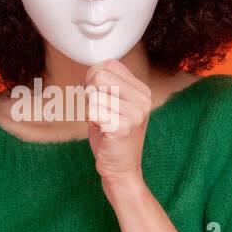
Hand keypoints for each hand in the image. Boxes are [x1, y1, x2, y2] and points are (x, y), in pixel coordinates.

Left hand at [84, 59, 151, 189]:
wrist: (121, 168)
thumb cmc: (113, 136)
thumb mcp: (114, 105)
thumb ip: (106, 86)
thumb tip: (90, 71)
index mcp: (142, 90)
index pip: (109, 64)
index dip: (93, 76)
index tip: (96, 94)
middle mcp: (142, 99)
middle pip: (99, 75)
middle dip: (89, 91)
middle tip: (96, 110)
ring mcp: (135, 113)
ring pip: (93, 95)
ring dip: (90, 109)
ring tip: (102, 122)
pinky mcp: (124, 127)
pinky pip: (93, 111)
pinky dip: (91, 121)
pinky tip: (102, 130)